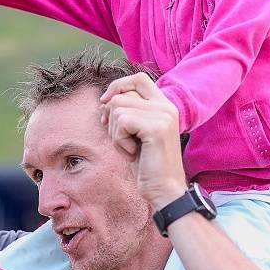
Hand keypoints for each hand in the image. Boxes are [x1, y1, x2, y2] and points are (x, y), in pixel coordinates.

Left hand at [98, 73, 185, 208]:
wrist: (164, 190)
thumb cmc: (147, 166)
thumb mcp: (134, 135)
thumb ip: (125, 114)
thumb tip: (103, 101)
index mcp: (164, 106)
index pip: (138, 79)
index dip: (117, 86)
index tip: (105, 104)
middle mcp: (166, 107)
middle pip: (121, 95)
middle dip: (111, 119)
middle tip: (122, 140)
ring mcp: (163, 116)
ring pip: (118, 109)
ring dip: (116, 133)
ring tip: (131, 149)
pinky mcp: (156, 128)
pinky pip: (122, 122)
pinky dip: (119, 141)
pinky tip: (133, 154)